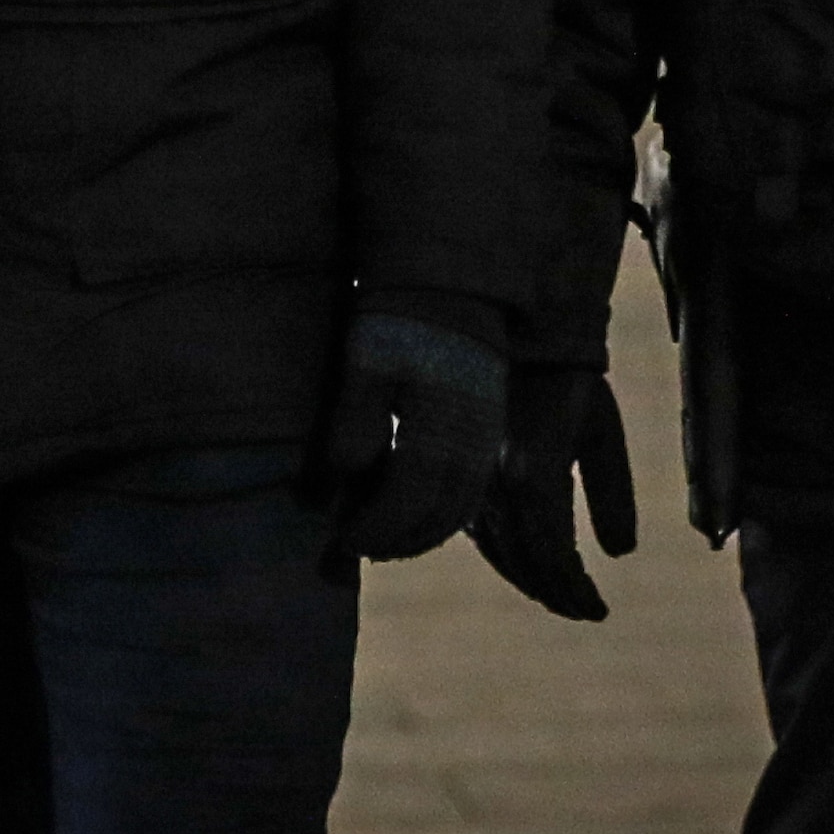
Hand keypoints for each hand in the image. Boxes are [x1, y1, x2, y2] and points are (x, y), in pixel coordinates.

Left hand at [315, 311, 511, 569]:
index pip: (406, 500)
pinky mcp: (490, 430)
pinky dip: (447, 512)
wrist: (450, 286)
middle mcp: (470, 440)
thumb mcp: (364, 366)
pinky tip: (419, 509)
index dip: (374, 528)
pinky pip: (474, 490)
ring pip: (461, 508)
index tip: (343, 539)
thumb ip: (356, 422)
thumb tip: (347, 475)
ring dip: (424, 532)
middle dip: (397, 540)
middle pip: (438, 515)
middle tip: (359, 546)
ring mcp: (486, 437)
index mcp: (438, 425)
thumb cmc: (397, 324)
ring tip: (386, 536)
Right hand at [471, 365, 639, 620]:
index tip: (599, 611)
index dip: (576, 592)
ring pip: (500, 554)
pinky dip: (505, 558)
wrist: (517, 338)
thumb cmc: (572, 382)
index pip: (556, 557)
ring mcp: (473, 483)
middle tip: (584, 610)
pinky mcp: (461, 477)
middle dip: (556, 595)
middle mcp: (497, 486)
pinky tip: (526, 565)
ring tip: (561, 596)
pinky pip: (480, 535)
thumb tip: (620, 553)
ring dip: (531, 582)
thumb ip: (613, 494)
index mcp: (536, 474)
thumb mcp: (603, 433)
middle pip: (526, 564)